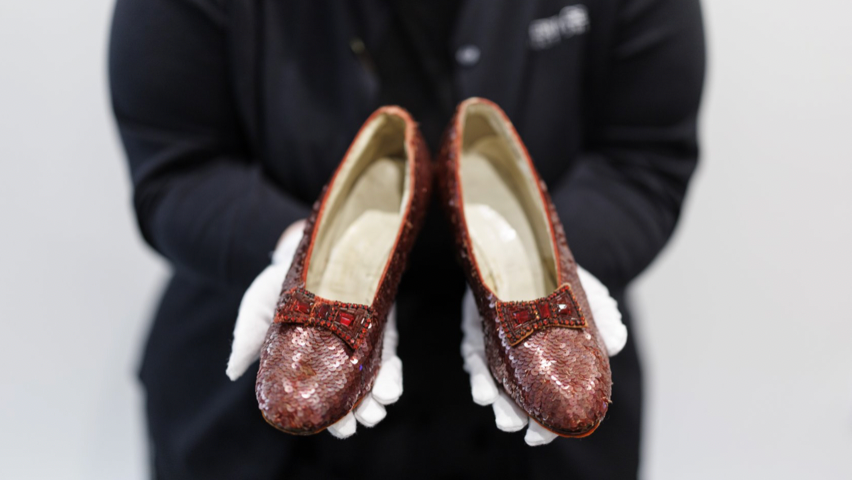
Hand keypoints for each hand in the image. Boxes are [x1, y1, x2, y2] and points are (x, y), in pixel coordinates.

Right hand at [225, 220, 403, 437]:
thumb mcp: (256, 312)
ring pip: (377, 377)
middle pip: (356, 393)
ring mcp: (362, 339)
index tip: (340, 431)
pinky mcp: (379, 321)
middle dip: (361, 414)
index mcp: (314, 364)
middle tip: (359, 425)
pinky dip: (392, 373)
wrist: (303, 247)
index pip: (327, 399)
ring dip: (381, 397)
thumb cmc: (275, 287)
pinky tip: (390, 389)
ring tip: (378, 409)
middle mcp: (341, 356)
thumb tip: (233, 371)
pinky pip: (390, 351)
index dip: (334, 419)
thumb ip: (247, 341)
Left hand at [461, 265, 627, 445]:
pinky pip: (472, 354)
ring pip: (491, 380)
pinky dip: (478, 373)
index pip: (548, 397)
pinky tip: (484, 391)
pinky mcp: (475, 326)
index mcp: (546, 358)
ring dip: (497, 403)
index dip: (547, 422)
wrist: (525, 243)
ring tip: (506, 419)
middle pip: (516, 396)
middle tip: (527, 433)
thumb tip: (617, 344)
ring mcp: (494, 342)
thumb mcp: (587, 295)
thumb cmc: (558, 278)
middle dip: (519, 418)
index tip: (545, 436)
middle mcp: (518, 355)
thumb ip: (603, 318)